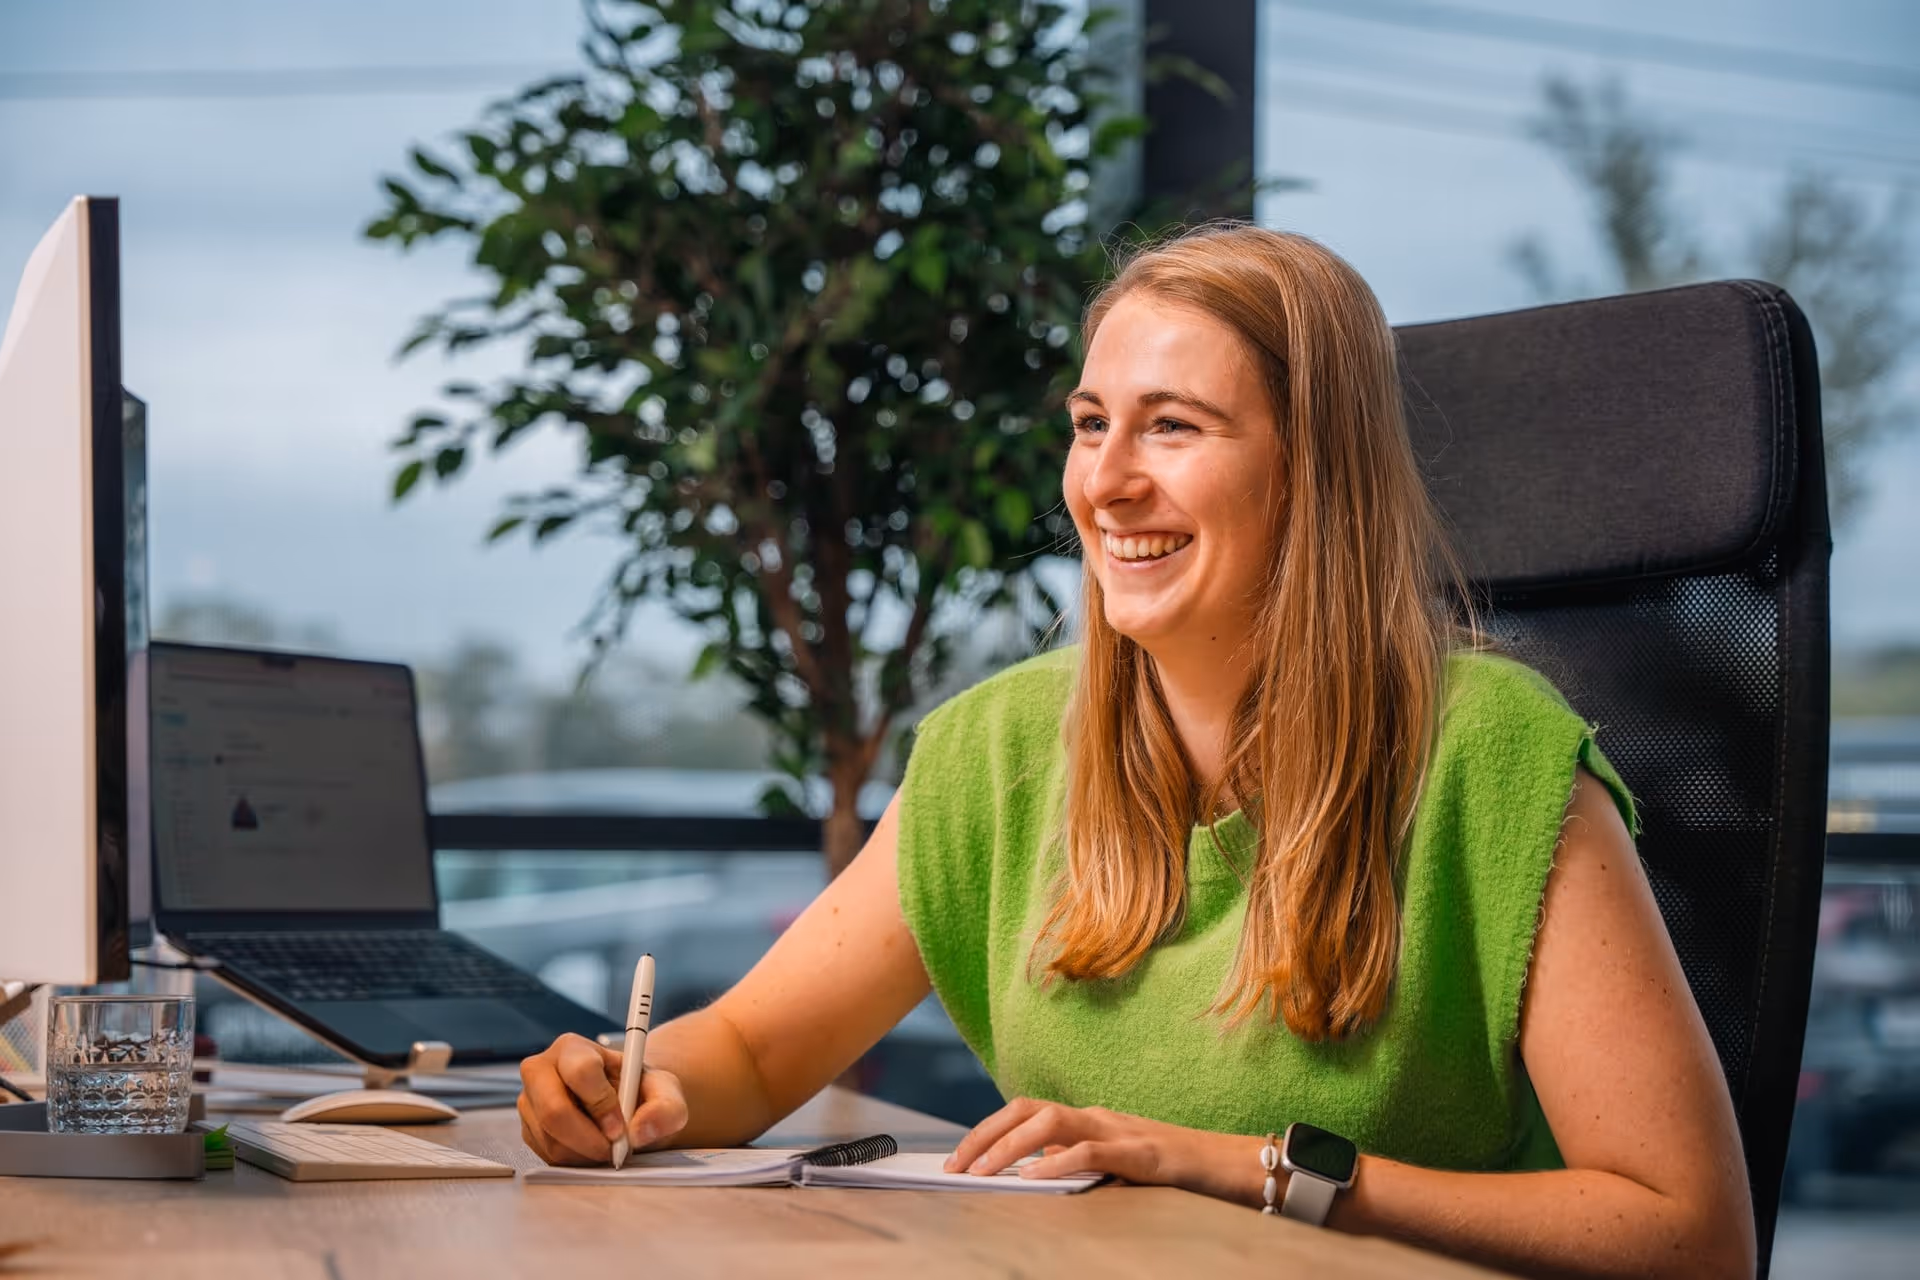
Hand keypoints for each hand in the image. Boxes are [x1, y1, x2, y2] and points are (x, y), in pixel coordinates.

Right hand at [517, 1032, 687, 1165]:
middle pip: (553, 1110)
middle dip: (588, 1138)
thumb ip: (665, 1108)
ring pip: (552, 1139)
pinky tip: (591, 1147)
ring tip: (608, 1143)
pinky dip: (575, 1159)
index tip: (621, 1126)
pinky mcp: (529, 1129)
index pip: (580, 1072)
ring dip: (585, 1152)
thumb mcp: (665, 1092)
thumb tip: (640, 1131)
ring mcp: (530, 1101)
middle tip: (613, 1148)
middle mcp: (542, 1070)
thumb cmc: (639, 1091)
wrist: (624, 1103)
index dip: (602, 1104)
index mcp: (573, 1048)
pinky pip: (548, 1155)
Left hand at [945, 1096, 1229, 1190]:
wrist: (1225, 1161)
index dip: (987, 1130)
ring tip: (983, 1172)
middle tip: (955, 1166)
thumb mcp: (1112, 1164)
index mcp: (1086, 1119)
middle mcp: (1095, 1116)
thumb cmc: (1170, 1167)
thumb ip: (1075, 1163)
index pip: (1024, 1112)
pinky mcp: (1139, 1152)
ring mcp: (1117, 1130)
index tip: (958, 1158)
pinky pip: (1090, 1152)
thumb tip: (1032, 1171)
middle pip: (1025, 1109)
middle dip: (985, 1134)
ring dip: (1010, 1147)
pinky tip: (1035, 1179)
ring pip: (1050, 1123)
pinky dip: (1059, 1163)